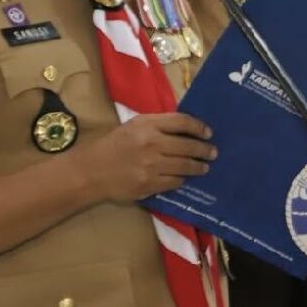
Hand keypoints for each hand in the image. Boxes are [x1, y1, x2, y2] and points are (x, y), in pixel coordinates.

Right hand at [79, 112, 216, 202]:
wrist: (93, 171)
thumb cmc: (114, 145)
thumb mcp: (134, 126)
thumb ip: (158, 125)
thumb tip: (186, 129)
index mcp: (147, 125)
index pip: (182, 122)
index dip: (199, 127)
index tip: (208, 133)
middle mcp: (152, 143)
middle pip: (188, 146)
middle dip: (204, 150)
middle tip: (213, 152)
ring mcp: (151, 166)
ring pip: (184, 166)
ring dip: (198, 167)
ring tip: (204, 167)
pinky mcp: (149, 184)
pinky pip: (174, 182)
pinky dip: (181, 179)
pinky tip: (184, 178)